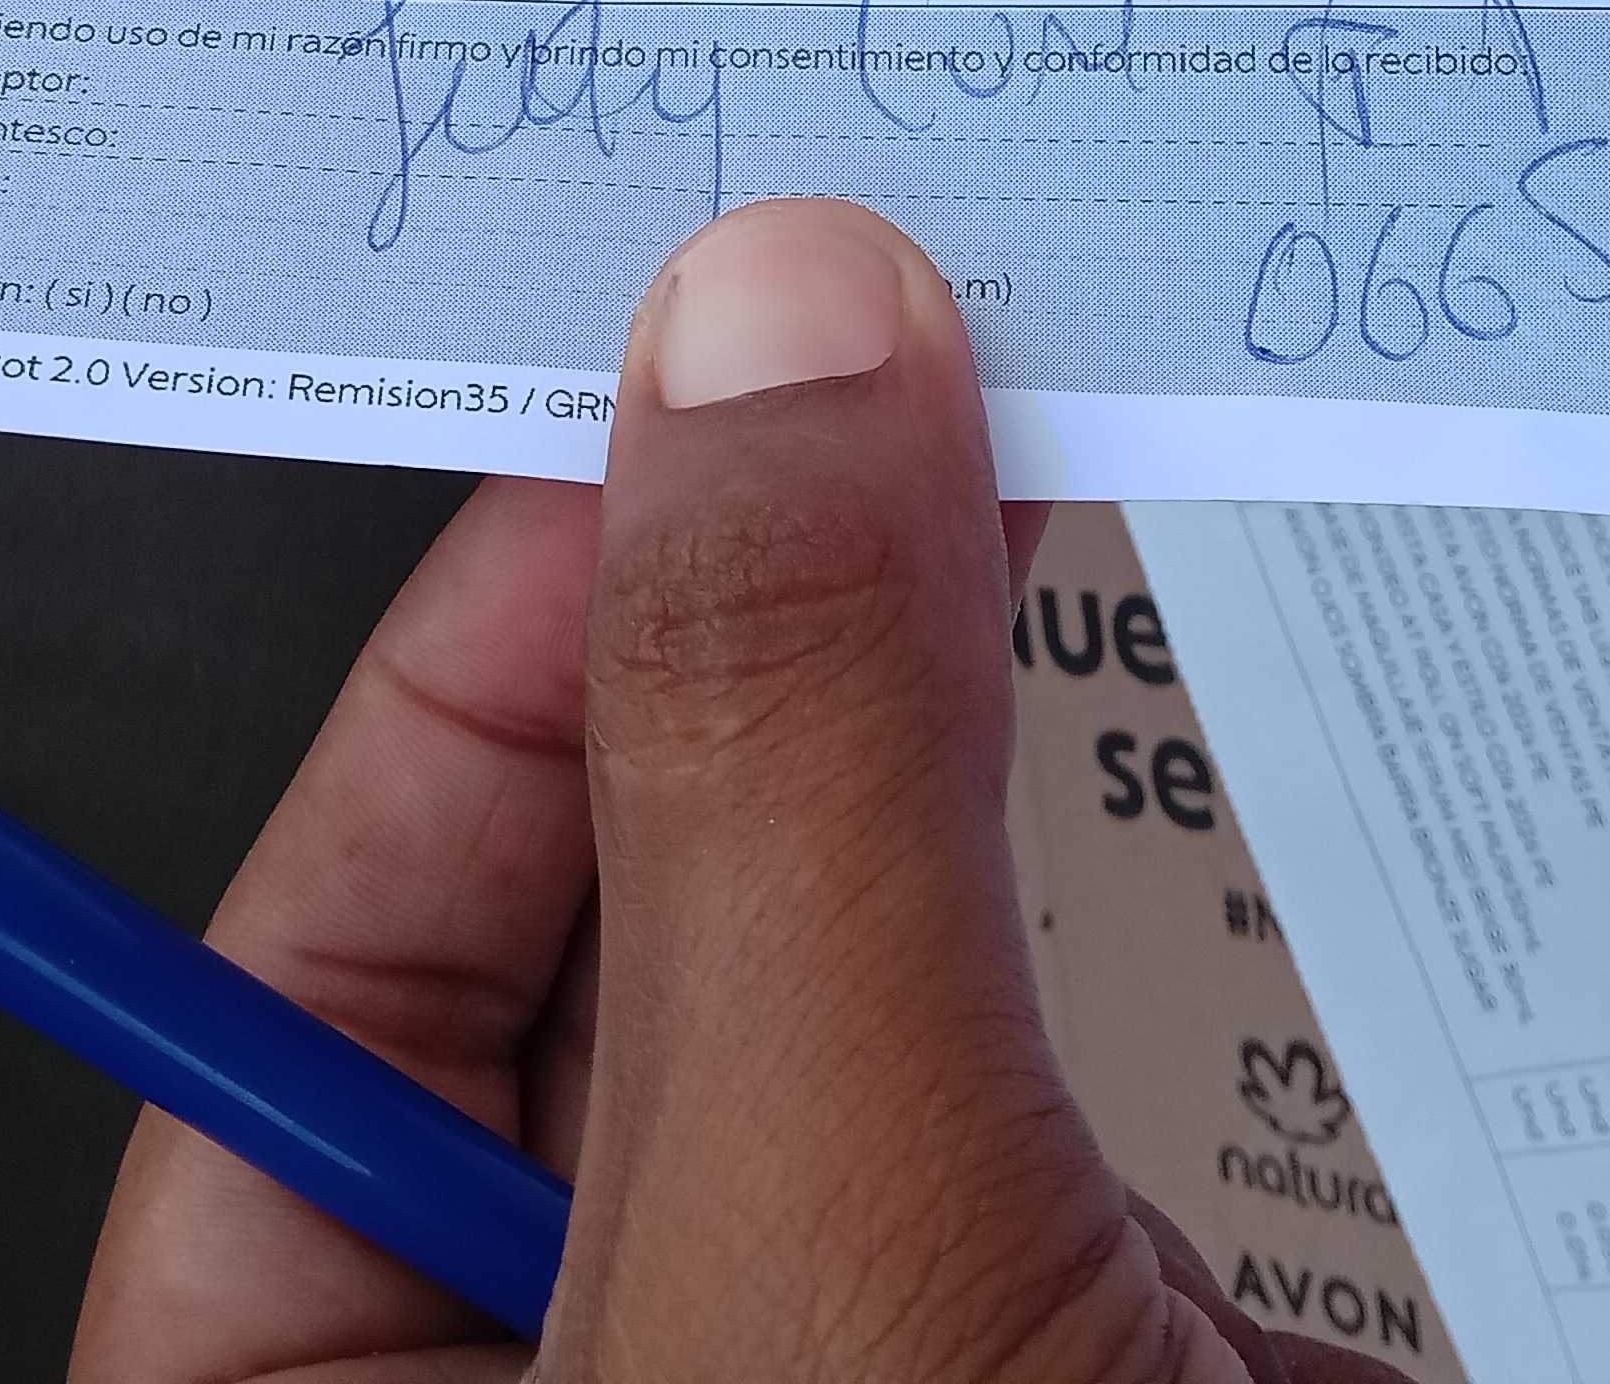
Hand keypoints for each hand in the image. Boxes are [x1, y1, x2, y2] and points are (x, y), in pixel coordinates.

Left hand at [69, 195, 1407, 1383]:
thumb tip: (775, 331)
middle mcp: (585, 1382)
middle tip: (917, 372)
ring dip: (1014, 774)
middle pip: (628, 943)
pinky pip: (1101, 1112)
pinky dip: (1207, 937)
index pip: (310, 960)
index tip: (682, 409)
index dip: (481, 656)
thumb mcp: (824, 1242)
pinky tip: (1299, 748)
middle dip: (788, 667)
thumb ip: (785, 792)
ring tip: (1102, 492)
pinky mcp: (1095, 1372)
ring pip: (891, 1009)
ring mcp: (853, 1375)